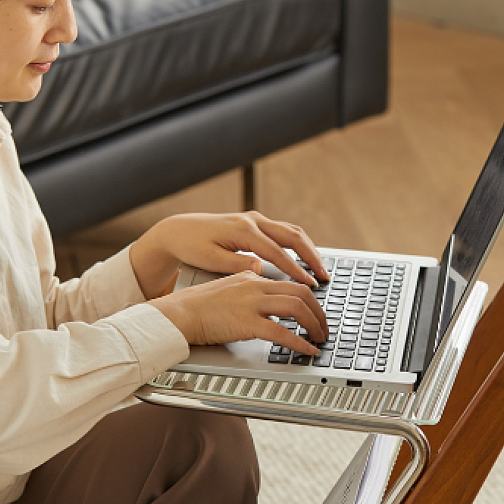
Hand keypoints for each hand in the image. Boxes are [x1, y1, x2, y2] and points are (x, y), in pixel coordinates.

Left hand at [129, 211, 329, 299]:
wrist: (179, 231)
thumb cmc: (192, 247)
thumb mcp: (210, 260)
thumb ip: (236, 264)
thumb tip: (260, 269)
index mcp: (243, 231)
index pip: (277, 252)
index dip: (295, 269)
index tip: (309, 284)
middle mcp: (253, 221)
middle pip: (292, 236)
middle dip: (311, 257)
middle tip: (324, 276)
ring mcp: (255, 219)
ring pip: (291, 231)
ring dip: (309, 249)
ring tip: (321, 268)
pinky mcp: (255, 222)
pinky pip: (284, 230)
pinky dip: (298, 243)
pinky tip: (305, 257)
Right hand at [149, 269, 327, 355]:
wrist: (178, 313)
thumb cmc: (197, 307)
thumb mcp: (226, 290)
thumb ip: (247, 292)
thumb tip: (265, 303)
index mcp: (251, 277)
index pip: (289, 283)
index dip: (309, 298)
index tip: (316, 311)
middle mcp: (254, 286)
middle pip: (300, 292)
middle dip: (319, 311)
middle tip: (324, 327)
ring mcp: (251, 303)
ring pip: (297, 307)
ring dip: (314, 324)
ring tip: (320, 338)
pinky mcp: (246, 323)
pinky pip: (282, 333)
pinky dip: (300, 343)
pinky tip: (307, 350)